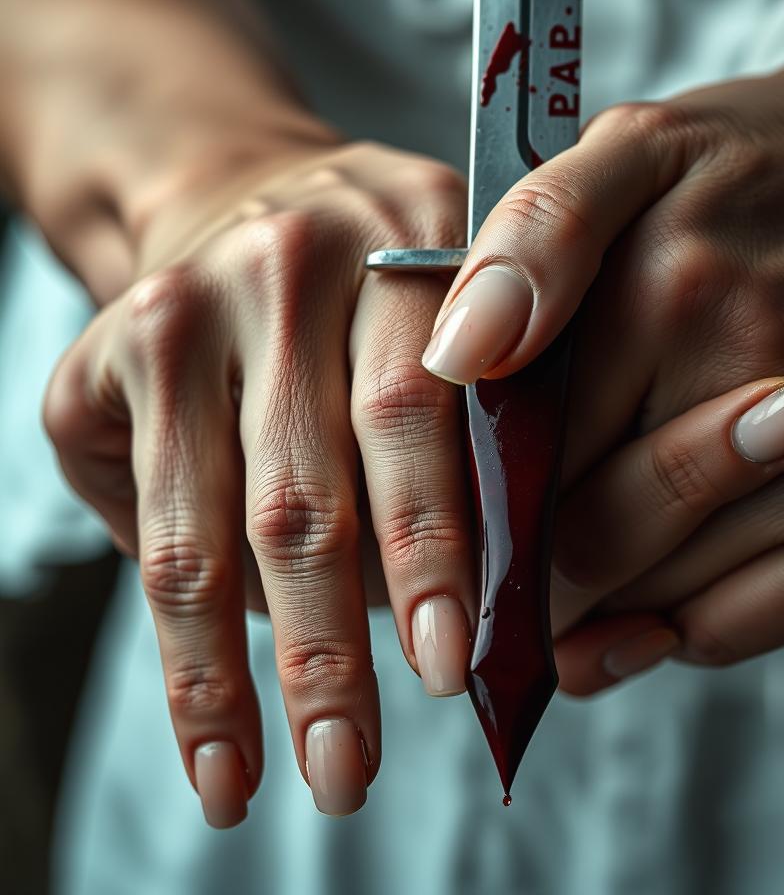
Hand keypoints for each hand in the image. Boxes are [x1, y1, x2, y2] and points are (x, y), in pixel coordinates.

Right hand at [43, 140, 477, 824]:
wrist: (242, 193)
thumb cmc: (382, 290)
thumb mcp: (458, 316)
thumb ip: (482, 435)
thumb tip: (489, 615)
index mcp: (405, 242)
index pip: (414, 412)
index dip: (430, 545)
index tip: (451, 668)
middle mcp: (286, 263)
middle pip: (306, 484)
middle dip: (331, 646)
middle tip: (356, 768)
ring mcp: (184, 307)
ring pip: (216, 528)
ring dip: (245, 678)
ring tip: (285, 782)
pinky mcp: (103, 353)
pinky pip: (148, 527)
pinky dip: (185, 652)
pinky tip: (215, 739)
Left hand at [423, 40, 783, 691]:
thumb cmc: (778, 171)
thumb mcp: (645, 147)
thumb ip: (536, 233)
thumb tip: (459, 353)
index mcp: (671, 287)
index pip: (519, 445)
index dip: (471, 493)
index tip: (459, 510)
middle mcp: (756, 378)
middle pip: (578, 534)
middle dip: (519, 560)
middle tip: (496, 561)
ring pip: (645, 596)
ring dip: (587, 602)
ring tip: (566, 574)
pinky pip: (730, 629)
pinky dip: (663, 632)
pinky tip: (643, 596)